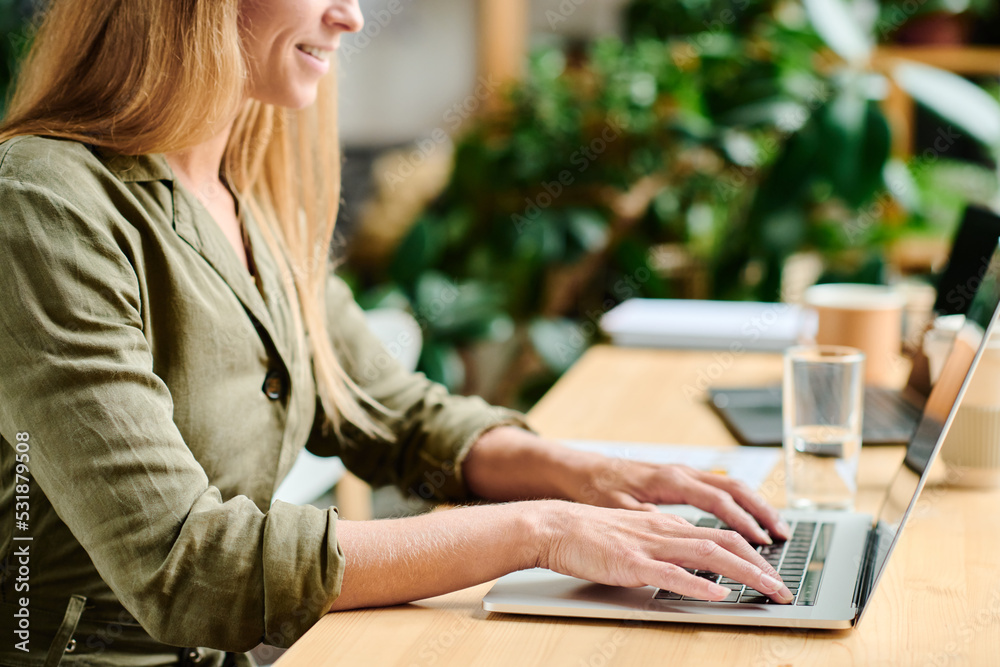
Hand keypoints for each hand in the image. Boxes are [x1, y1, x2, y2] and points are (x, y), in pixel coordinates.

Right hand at [534, 500, 793, 603]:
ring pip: (708, 554)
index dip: (751, 553)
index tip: (773, 572)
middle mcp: (664, 529)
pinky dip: (699, 585)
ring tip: (769, 590)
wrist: (554, 526)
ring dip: (745, 573)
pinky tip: (719, 594)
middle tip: (784, 588)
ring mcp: (649, 545)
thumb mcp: (635, 535)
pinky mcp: (631, 562)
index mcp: (667, 524)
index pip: (720, 535)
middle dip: (761, 566)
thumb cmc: (589, 534)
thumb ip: (664, 546)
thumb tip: (692, 564)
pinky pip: (671, 573)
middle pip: (724, 542)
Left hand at [564, 453, 790, 544]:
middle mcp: (680, 472)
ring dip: (755, 505)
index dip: (743, 522)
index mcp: (669, 480)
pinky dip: (738, 502)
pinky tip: (746, 519)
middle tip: (783, 536)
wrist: (578, 470)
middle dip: (762, 512)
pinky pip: (718, 487)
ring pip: (729, 485)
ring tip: (775, 529)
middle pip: (734, 488)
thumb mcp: (617, 509)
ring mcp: (681, 473)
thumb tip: (673, 533)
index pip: (718, 500)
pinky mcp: (678, 479)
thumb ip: (647, 521)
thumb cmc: (596, 489)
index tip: (762, 542)